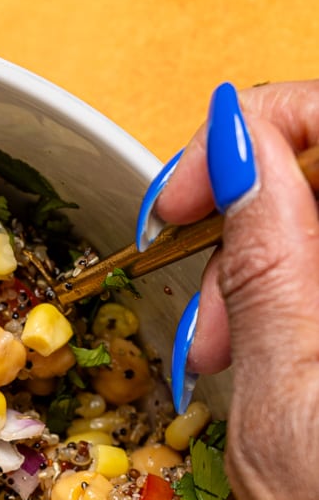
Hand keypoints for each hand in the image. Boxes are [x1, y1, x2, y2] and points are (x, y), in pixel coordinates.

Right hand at [141, 79, 318, 499]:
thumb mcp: (290, 373)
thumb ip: (269, 238)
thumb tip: (240, 133)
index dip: (264, 126)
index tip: (192, 185)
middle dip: (246, 217)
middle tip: (197, 285)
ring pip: (312, 230)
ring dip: (250, 273)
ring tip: (214, 350)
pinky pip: (309, 281)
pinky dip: (268, 306)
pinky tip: (240, 357)